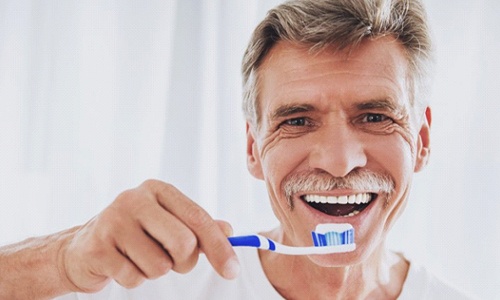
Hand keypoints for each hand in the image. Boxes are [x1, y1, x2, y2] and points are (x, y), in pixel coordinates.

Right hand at [57, 179, 239, 291]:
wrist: (82, 248)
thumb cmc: (135, 235)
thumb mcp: (167, 223)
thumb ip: (198, 226)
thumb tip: (229, 231)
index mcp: (157, 190)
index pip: (198, 218)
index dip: (219, 247)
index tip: (232, 270)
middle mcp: (134, 199)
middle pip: (184, 243)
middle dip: (184, 262)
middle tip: (171, 261)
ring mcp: (112, 221)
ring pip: (160, 266)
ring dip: (155, 271)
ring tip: (139, 258)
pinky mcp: (97, 247)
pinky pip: (135, 278)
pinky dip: (134, 279)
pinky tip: (121, 265)